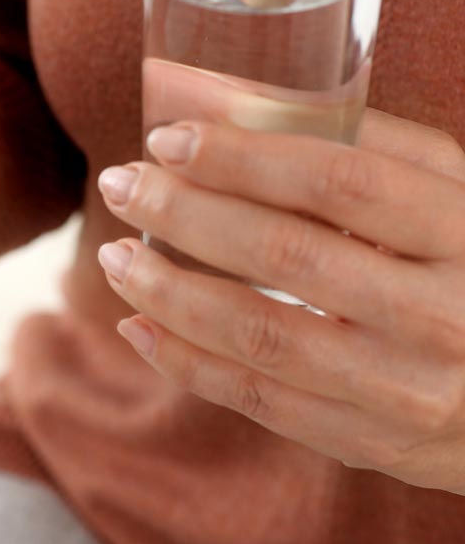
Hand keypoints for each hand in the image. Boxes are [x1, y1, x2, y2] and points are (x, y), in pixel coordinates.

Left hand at [96, 109, 464, 494]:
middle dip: (184, 214)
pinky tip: (138, 326)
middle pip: (285, 254)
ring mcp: (409, 389)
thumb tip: (232, 102)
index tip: (168, 139)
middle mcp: (444, 313)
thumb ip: (363, 143)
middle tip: (122, 185)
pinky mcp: (375, 441)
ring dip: (169, 293)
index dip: (241, 156)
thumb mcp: (451, 189)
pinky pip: (262, 402)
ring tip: (114, 256)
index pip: (337, 181)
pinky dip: (187, 363)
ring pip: (260, 337)